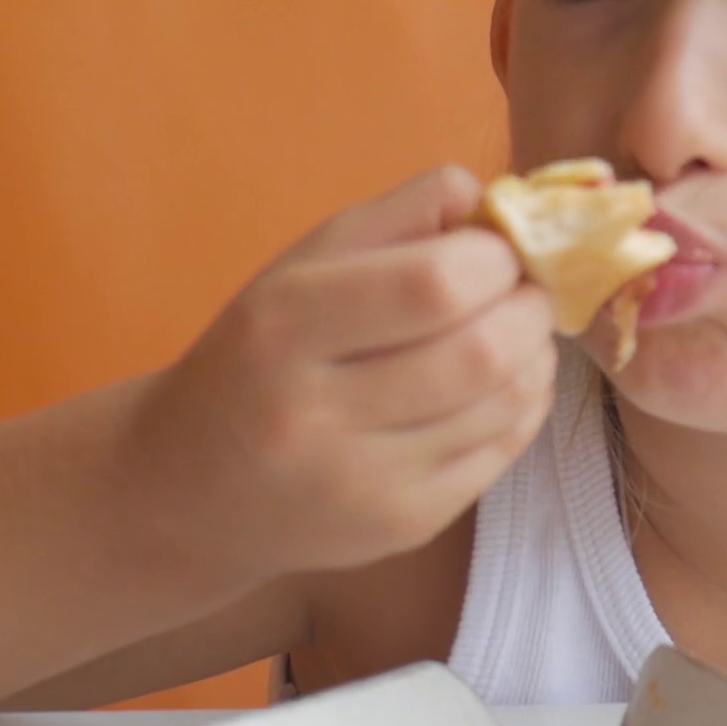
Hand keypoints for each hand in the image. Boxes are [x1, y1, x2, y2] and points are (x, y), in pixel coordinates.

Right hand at [128, 167, 555, 579]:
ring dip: (536, 355)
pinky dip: (524, 406)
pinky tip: (505, 384)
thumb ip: (401, 215)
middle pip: (481, 350)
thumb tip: (497, 199)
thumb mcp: (303, 265)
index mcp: (283, 326)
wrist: (190, 490)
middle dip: (529, 307)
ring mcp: (362, 482)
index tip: (494, 251)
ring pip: (504, 404)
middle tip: (526, 291)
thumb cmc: (261, 355)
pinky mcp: (401, 526)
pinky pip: (502, 454)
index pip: (433, 285)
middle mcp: (316, 414)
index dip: (493, 258)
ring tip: (520, 332)